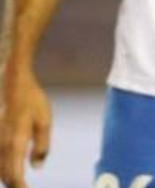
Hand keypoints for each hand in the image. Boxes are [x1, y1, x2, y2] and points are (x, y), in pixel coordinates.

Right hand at [0, 69, 51, 187]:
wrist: (13, 83)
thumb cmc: (32, 101)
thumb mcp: (44, 122)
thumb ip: (41, 146)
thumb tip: (36, 167)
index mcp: (15, 144)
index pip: (14, 176)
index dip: (20, 187)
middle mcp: (1, 145)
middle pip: (4, 175)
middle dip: (14, 184)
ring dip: (8, 177)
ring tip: (20, 181)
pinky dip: (3, 167)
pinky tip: (12, 167)